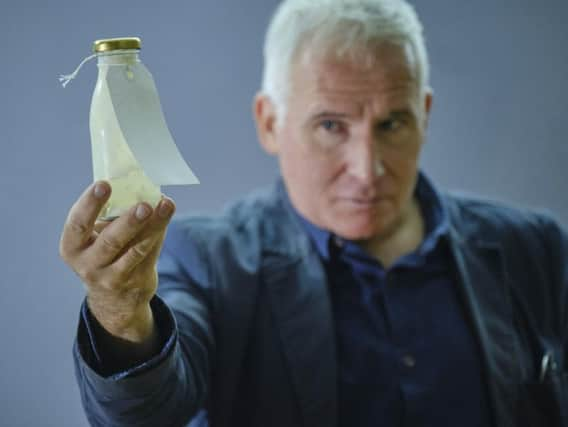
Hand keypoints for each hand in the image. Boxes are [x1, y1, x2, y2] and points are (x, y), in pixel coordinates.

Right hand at [59, 181, 175, 341]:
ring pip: (136, 250)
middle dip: (128, 222)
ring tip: (165, 205)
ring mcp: (112, 277)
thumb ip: (111, 214)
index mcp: (72, 247)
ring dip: (153, 226)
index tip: (104, 184)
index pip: (77, 224)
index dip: (90, 204)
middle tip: (144, 205)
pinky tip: (166, 215)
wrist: (114, 297)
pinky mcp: (135, 281)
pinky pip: (149, 254)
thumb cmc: (104, 252)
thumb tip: (140, 184)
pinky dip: (158, 234)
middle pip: (110, 242)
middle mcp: (88, 265)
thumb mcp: (96, 236)